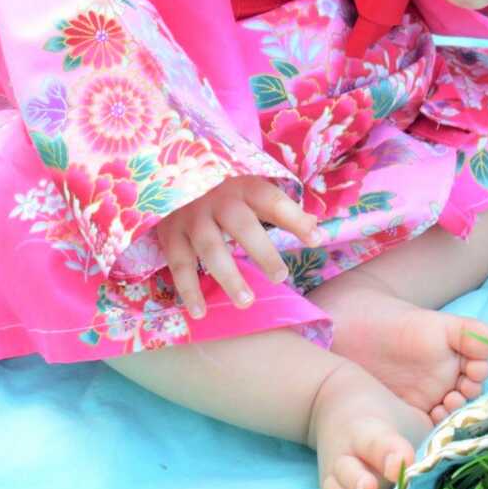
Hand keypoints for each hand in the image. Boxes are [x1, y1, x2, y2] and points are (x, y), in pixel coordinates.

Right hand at [157, 175, 319, 319]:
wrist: (171, 176)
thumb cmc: (222, 190)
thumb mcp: (249, 190)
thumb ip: (281, 210)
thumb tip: (317, 231)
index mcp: (242, 185)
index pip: (272, 200)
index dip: (294, 219)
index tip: (316, 239)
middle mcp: (217, 198)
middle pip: (242, 225)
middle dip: (261, 251)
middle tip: (280, 277)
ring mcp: (191, 216)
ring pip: (210, 248)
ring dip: (228, 276)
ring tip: (246, 301)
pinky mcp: (170, 234)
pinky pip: (180, 265)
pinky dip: (189, 289)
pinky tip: (200, 312)